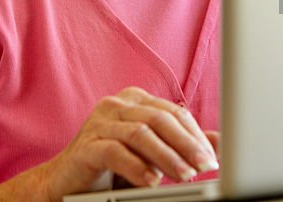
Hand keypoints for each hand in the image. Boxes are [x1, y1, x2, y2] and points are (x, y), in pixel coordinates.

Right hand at [41, 87, 219, 198]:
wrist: (65, 182)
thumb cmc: (111, 166)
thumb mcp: (151, 154)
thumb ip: (179, 145)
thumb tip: (217, 143)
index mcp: (136, 101)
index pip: (174, 113)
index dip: (195, 135)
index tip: (213, 157)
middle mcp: (117, 105)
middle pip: (160, 119)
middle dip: (186, 143)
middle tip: (205, 165)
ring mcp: (99, 122)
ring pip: (141, 133)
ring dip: (167, 156)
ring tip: (185, 174)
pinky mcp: (86, 145)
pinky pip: (114, 151)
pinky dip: (136, 166)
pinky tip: (152, 180)